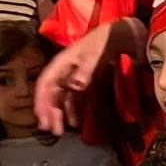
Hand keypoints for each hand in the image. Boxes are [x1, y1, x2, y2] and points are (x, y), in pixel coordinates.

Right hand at [34, 17, 143, 134]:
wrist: (124, 35)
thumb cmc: (106, 41)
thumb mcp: (96, 53)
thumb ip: (85, 70)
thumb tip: (74, 87)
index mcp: (62, 63)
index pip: (45, 83)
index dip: (41, 101)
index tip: (41, 118)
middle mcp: (65, 71)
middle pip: (52, 94)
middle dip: (50, 112)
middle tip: (53, 131)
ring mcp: (76, 77)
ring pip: (63, 98)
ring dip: (60, 114)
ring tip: (61, 131)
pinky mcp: (88, 82)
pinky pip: (76, 98)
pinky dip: (74, 110)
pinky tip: (76, 122)